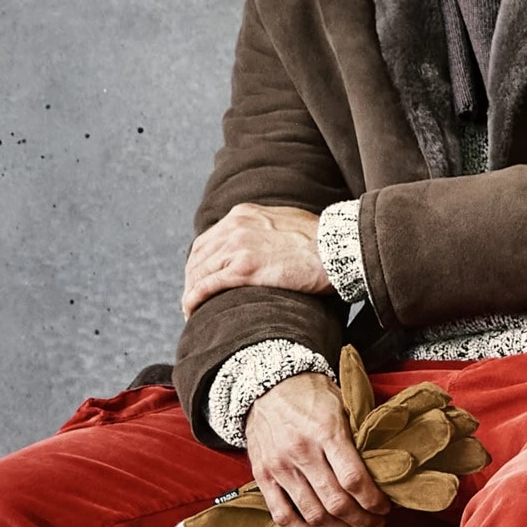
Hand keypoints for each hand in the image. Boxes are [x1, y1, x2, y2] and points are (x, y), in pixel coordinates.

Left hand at [182, 204, 328, 319]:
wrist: (337, 249)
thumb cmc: (322, 242)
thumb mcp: (287, 223)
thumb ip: (268, 230)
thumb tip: (264, 246)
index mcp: (244, 214)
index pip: (209, 238)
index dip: (201, 261)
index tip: (202, 277)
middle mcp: (235, 226)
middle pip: (198, 255)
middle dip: (191, 278)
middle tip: (192, 298)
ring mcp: (238, 246)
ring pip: (198, 271)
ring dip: (190, 292)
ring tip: (190, 310)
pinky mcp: (244, 269)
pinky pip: (207, 286)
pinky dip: (194, 299)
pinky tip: (190, 311)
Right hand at [244, 374, 390, 526]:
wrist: (266, 384)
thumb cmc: (310, 394)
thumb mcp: (342, 404)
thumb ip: (360, 436)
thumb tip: (386, 469)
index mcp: (326, 432)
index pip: (354, 479)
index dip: (374, 501)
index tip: (385, 508)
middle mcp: (301, 452)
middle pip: (336, 503)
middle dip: (362, 521)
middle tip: (375, 523)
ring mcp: (280, 467)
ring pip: (313, 514)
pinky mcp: (263, 476)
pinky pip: (282, 515)